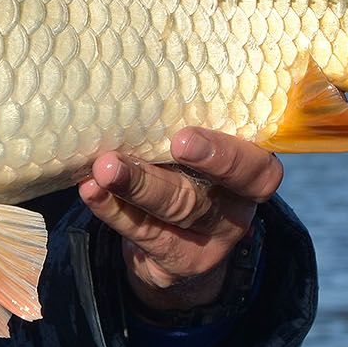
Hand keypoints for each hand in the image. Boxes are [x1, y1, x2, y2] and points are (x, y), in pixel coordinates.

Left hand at [78, 128, 281, 317]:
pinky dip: (113, 209)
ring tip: (101, 170)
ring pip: (170, 214)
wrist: (178, 237)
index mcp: (251, 174)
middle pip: (200, 197)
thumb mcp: (202, 148)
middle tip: (116, 161)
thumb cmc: (190, 168)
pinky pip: (143, 233)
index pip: (255, 170)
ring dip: (131, 189)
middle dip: (156, 180)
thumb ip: (184, 124)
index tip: (182, 139)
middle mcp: (234, 209)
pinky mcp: (177, 260)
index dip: (224, 157)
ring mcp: (207, 240)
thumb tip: (137, 86)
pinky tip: (91, 190)